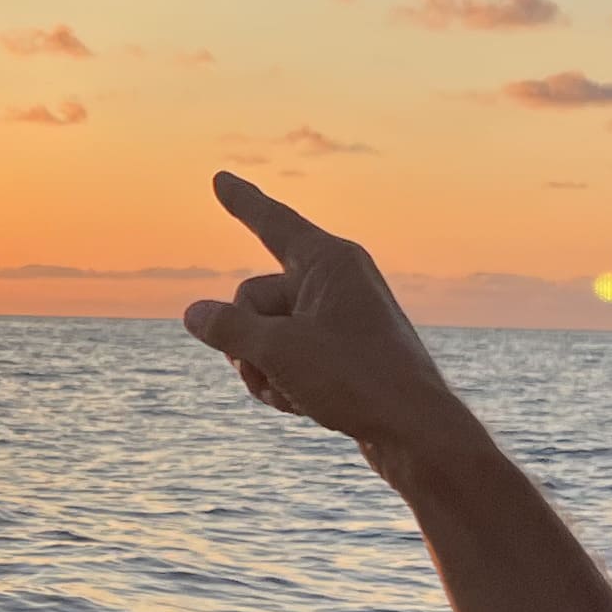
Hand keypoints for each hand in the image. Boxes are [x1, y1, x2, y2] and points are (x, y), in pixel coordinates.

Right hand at [181, 173, 485, 485]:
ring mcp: (339, 318)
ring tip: (289, 393)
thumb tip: (195, 314)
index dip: (242, 201)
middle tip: (271, 367)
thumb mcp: (278, 351)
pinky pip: (289, 358)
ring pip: (266, 334)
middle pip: (254, 297)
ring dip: (262, 368)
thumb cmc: (357, 380)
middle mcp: (336, 281)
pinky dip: (284, 381)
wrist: (415, 433)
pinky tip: (302, 407)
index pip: (272, 222)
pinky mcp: (342, 354)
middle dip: (246, 338)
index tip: (220, 179)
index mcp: (330, 260)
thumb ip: (228, 328)